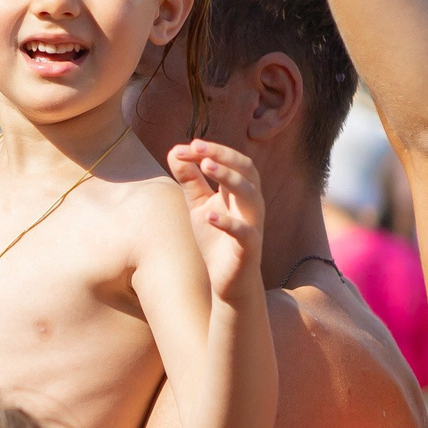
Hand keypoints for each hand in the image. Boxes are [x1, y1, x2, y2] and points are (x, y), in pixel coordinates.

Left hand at [168, 139, 265, 298]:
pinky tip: (209, 215)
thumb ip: (190, 181)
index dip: (210, 151)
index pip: (231, 162)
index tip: (184, 147)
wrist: (227, 280)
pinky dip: (228, 222)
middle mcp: (250, 203)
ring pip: (250, 195)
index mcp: (240, 191)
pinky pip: (244, 232)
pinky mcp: (249, 247)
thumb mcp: (199, 206)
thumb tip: (174, 152)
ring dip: (229, 177)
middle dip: (223, 155)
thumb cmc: (216, 239)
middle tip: (197, 146)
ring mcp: (252, 224)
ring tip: (206, 166)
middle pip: (247, 170)